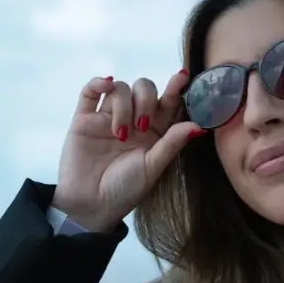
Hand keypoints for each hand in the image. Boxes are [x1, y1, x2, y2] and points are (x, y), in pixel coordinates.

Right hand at [53, 71, 205, 232]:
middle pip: (144, 88)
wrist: (91, 206)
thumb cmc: (125, 190)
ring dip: (124, 106)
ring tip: (120, 134)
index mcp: (154, 132)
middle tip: (143, 126)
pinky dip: (98, 83)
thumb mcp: (153, 168)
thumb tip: (198, 126)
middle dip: (146, 100)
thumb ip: (172, 144)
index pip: (167, 103)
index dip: (175, 89)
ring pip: (120, 89)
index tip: (183, 76)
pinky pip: (90, 92)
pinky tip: (106, 84)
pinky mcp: (84, 119)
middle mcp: (133, 121)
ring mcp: (108, 118)